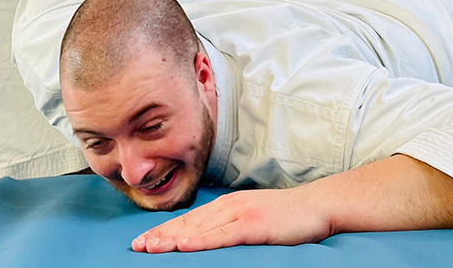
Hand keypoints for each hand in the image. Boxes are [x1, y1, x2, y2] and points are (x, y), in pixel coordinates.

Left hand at [131, 189, 332, 253]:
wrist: (316, 205)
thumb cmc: (287, 216)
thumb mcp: (253, 217)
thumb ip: (231, 225)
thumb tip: (209, 236)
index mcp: (227, 204)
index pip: (190, 219)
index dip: (165, 230)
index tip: (144, 240)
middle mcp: (229, 205)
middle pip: (188, 222)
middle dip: (161, 235)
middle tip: (136, 247)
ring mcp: (240, 213)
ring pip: (199, 228)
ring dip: (172, 238)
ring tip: (150, 248)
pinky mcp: (253, 225)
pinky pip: (222, 235)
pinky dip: (201, 240)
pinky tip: (184, 245)